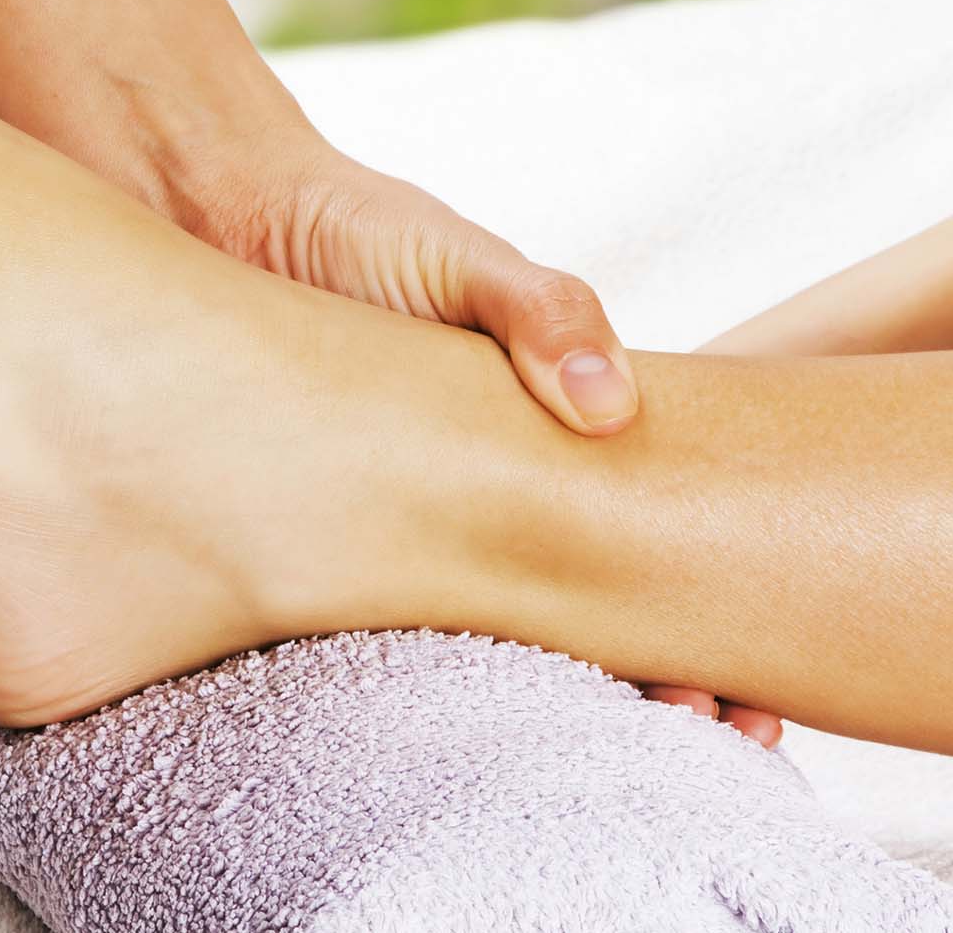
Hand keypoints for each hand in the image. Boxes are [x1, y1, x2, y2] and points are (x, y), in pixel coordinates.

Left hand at [146, 112, 779, 745]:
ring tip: (583, 728)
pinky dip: (394, 673)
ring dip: (534, 700)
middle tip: (687, 732)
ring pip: (476, 647)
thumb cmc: (360, 234)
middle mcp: (472, 504)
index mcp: (536, 446)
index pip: (635, 561)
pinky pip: (357, 626)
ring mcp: (392, 535)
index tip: (737, 710)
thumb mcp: (462, 260)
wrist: (215, 220)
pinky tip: (420, 698)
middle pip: (581, 627)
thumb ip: (543, 312)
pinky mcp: (304, 547)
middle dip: (647, 691)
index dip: (694, 639)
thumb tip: (609, 410)